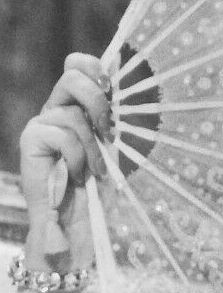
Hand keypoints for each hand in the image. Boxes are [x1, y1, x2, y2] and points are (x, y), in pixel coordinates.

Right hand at [20, 53, 110, 268]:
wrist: (77, 227)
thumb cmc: (97, 192)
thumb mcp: (112, 149)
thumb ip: (112, 118)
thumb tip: (121, 78)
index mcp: (76, 108)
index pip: (78, 65)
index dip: (96, 67)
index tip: (113, 89)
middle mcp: (56, 111)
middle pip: (74, 74)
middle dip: (99, 102)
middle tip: (108, 133)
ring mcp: (41, 124)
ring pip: (73, 113)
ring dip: (91, 147)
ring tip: (91, 171)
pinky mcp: (30, 140)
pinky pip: (62, 133)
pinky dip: (76, 156)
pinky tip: (75, 176)